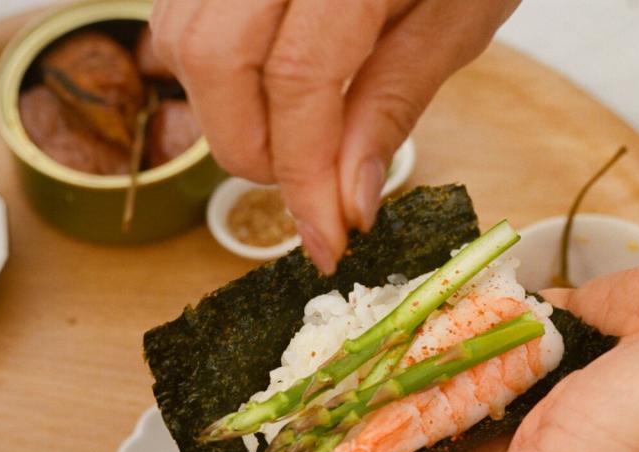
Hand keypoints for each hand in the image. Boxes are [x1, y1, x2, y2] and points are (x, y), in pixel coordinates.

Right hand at [150, 0, 519, 272]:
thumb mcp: (455, 22)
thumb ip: (392, 105)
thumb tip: (347, 202)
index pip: (299, 80)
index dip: (306, 176)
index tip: (327, 242)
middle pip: (215, 60)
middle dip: (254, 153)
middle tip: (309, 190)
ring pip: (183, 41)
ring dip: (228, 115)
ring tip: (295, 139)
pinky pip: (183, 19)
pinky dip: (216, 75)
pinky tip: (267, 93)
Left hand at [371, 227, 638, 451]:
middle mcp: (522, 435)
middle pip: (431, 424)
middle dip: (380, 403)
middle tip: (316, 374)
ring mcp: (537, 376)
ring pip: (455, 367)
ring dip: (415, 351)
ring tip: (350, 329)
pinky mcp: (554, 322)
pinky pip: (492, 316)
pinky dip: (462, 308)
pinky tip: (419, 292)